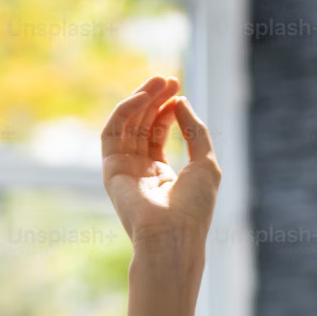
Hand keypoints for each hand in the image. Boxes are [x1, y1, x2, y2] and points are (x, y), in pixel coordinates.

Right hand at [102, 75, 221, 255]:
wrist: (173, 235)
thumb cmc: (194, 208)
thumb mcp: (206, 164)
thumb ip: (195, 132)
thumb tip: (181, 102)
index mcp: (160, 174)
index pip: (158, 132)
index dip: (167, 109)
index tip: (177, 90)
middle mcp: (139, 170)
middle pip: (141, 125)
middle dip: (154, 100)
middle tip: (168, 79)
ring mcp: (123, 169)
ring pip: (127, 125)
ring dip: (141, 100)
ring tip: (159, 82)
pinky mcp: (110, 168)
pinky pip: (112, 132)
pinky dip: (125, 111)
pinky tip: (143, 98)